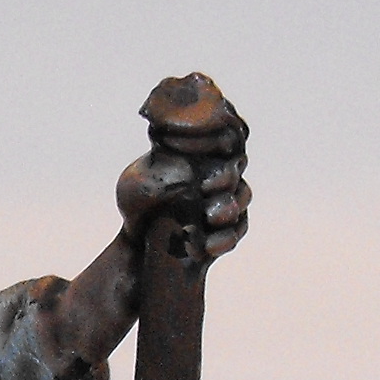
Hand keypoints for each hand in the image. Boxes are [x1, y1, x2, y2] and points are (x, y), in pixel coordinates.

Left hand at [115, 73, 247, 259]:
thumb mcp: (138, 183)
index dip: (219, 138)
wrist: (137, 243)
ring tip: (208, 216)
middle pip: (238, 162)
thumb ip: (160, 173)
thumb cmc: (138, 204)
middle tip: (204, 187)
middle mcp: (216, 170)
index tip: (204, 146)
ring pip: (243, 194)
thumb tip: (185, 173)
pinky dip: (225, 238)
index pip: (221, 134)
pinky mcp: (227, 229)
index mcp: (198, 151)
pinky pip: (237, 230)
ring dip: (229, 205)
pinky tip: (206, 246)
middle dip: (224, 175)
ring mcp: (225, 198)